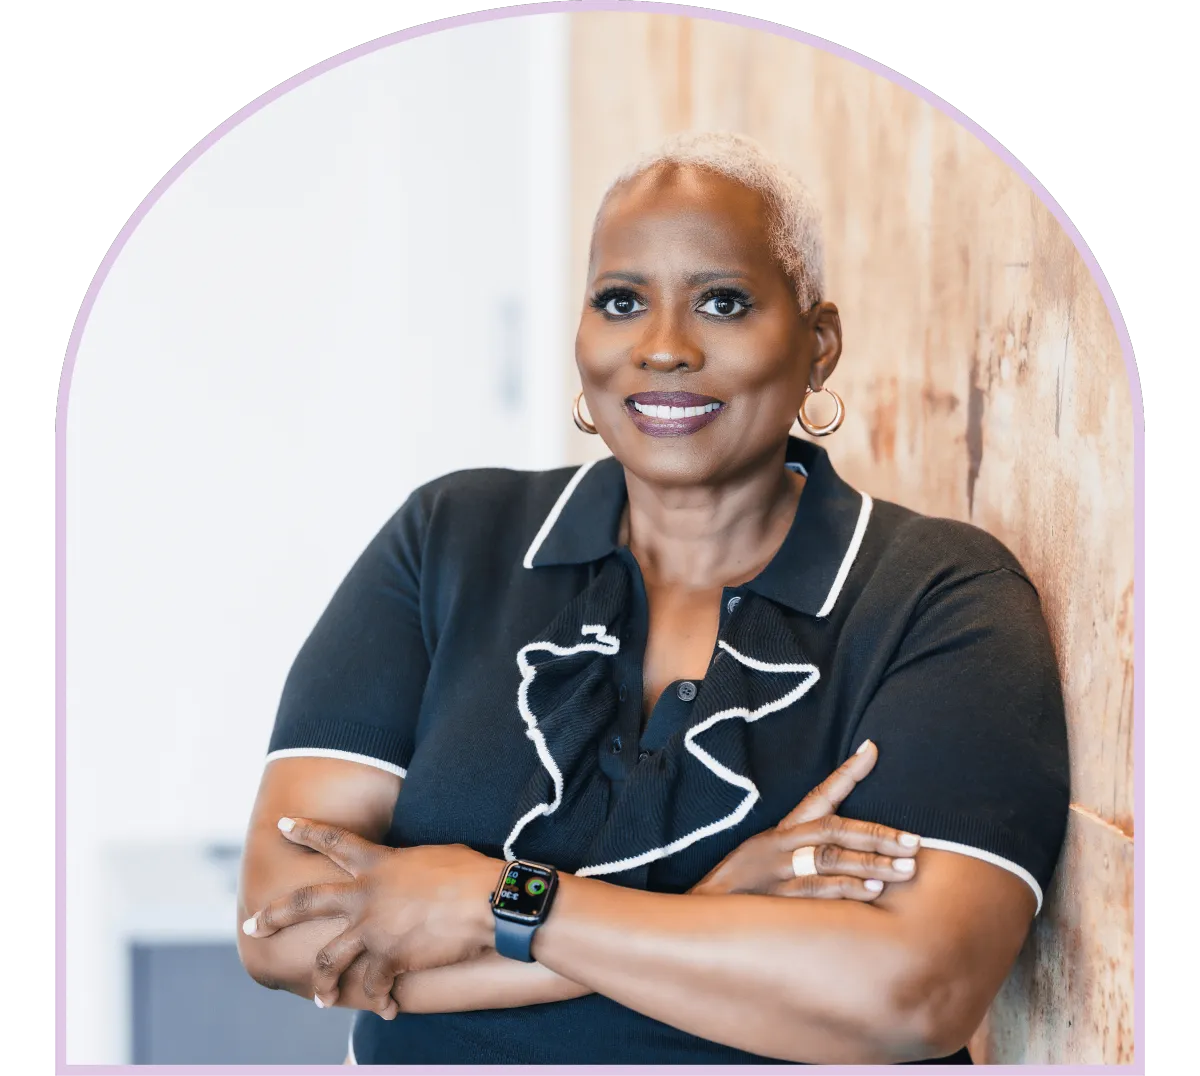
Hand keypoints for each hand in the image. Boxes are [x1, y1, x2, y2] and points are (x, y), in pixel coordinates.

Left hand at [242, 820, 502, 1013]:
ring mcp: (373, 927)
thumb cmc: (471, 873)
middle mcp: (366, 893)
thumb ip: (410, 865)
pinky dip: (379, 999)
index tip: (282, 824)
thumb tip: (414, 870)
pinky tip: (384, 1009)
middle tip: (251, 926)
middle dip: (274, 915)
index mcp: (378, 862)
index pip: (334, 840)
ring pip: (327, 958)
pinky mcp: (390, 958)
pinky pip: (373, 985)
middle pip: (306, 902)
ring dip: (320, 982)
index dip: (306, 830)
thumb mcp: (434, 857)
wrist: (488, 902)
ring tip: (319, 999)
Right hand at [690, 739, 920, 899]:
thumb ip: (808, 844)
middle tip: (914, 842)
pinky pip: (815, 891)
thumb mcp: (770, 854)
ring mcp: (777, 871)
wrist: (702, 911)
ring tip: (904, 868)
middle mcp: (780, 844)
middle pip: (833, 830)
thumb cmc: (745, 883)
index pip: (819, 795)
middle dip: (877, 834)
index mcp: (782, 829)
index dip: (846, 773)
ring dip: (870, 863)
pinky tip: (872, 891)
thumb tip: (846, 841)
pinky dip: (845, 890)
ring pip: (829, 860)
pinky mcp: (775, 899)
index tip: (873, 750)